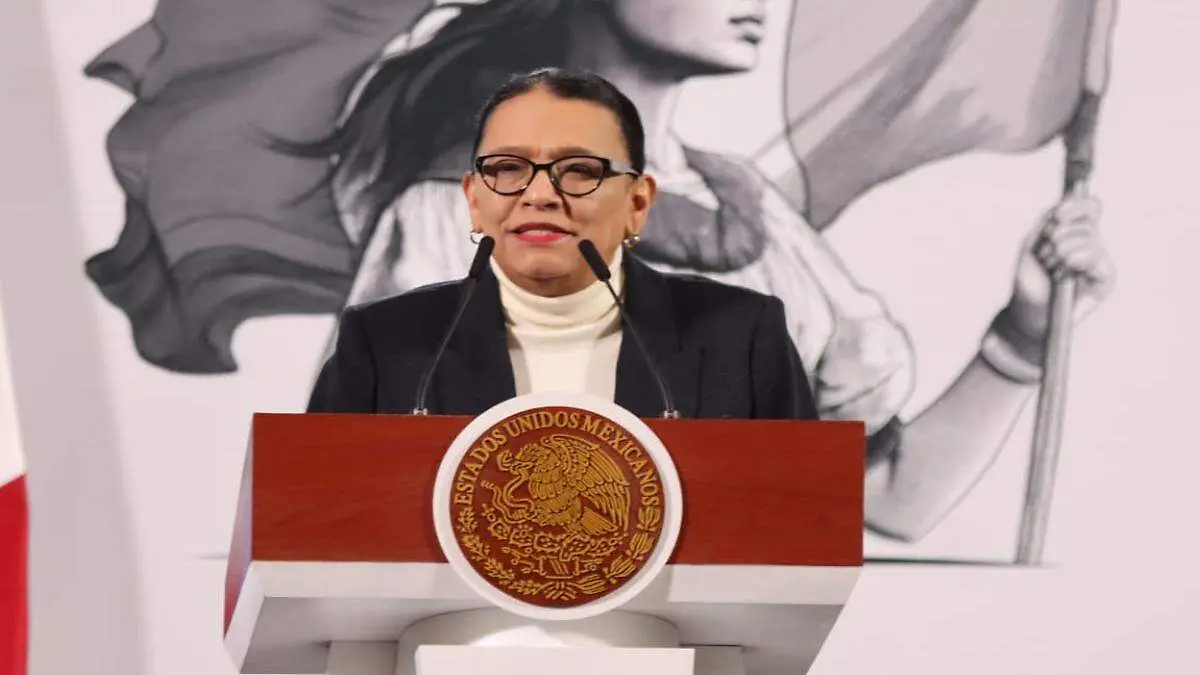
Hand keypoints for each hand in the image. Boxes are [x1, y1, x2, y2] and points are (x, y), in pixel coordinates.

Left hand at [995, 191, 1115, 355]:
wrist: (1027, 311)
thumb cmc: (1030, 279)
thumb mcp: (1033, 242)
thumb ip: (1050, 218)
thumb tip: (1073, 198)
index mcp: (1077, 231)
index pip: (1091, 206)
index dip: (1075, 206)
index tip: (1056, 216)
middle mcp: (1093, 243)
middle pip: (1087, 221)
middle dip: (1057, 237)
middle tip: (1046, 256)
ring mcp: (1101, 261)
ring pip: (1089, 238)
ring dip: (1061, 253)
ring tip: (1052, 269)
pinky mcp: (1107, 280)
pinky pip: (1096, 258)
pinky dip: (1074, 262)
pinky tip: (1063, 276)